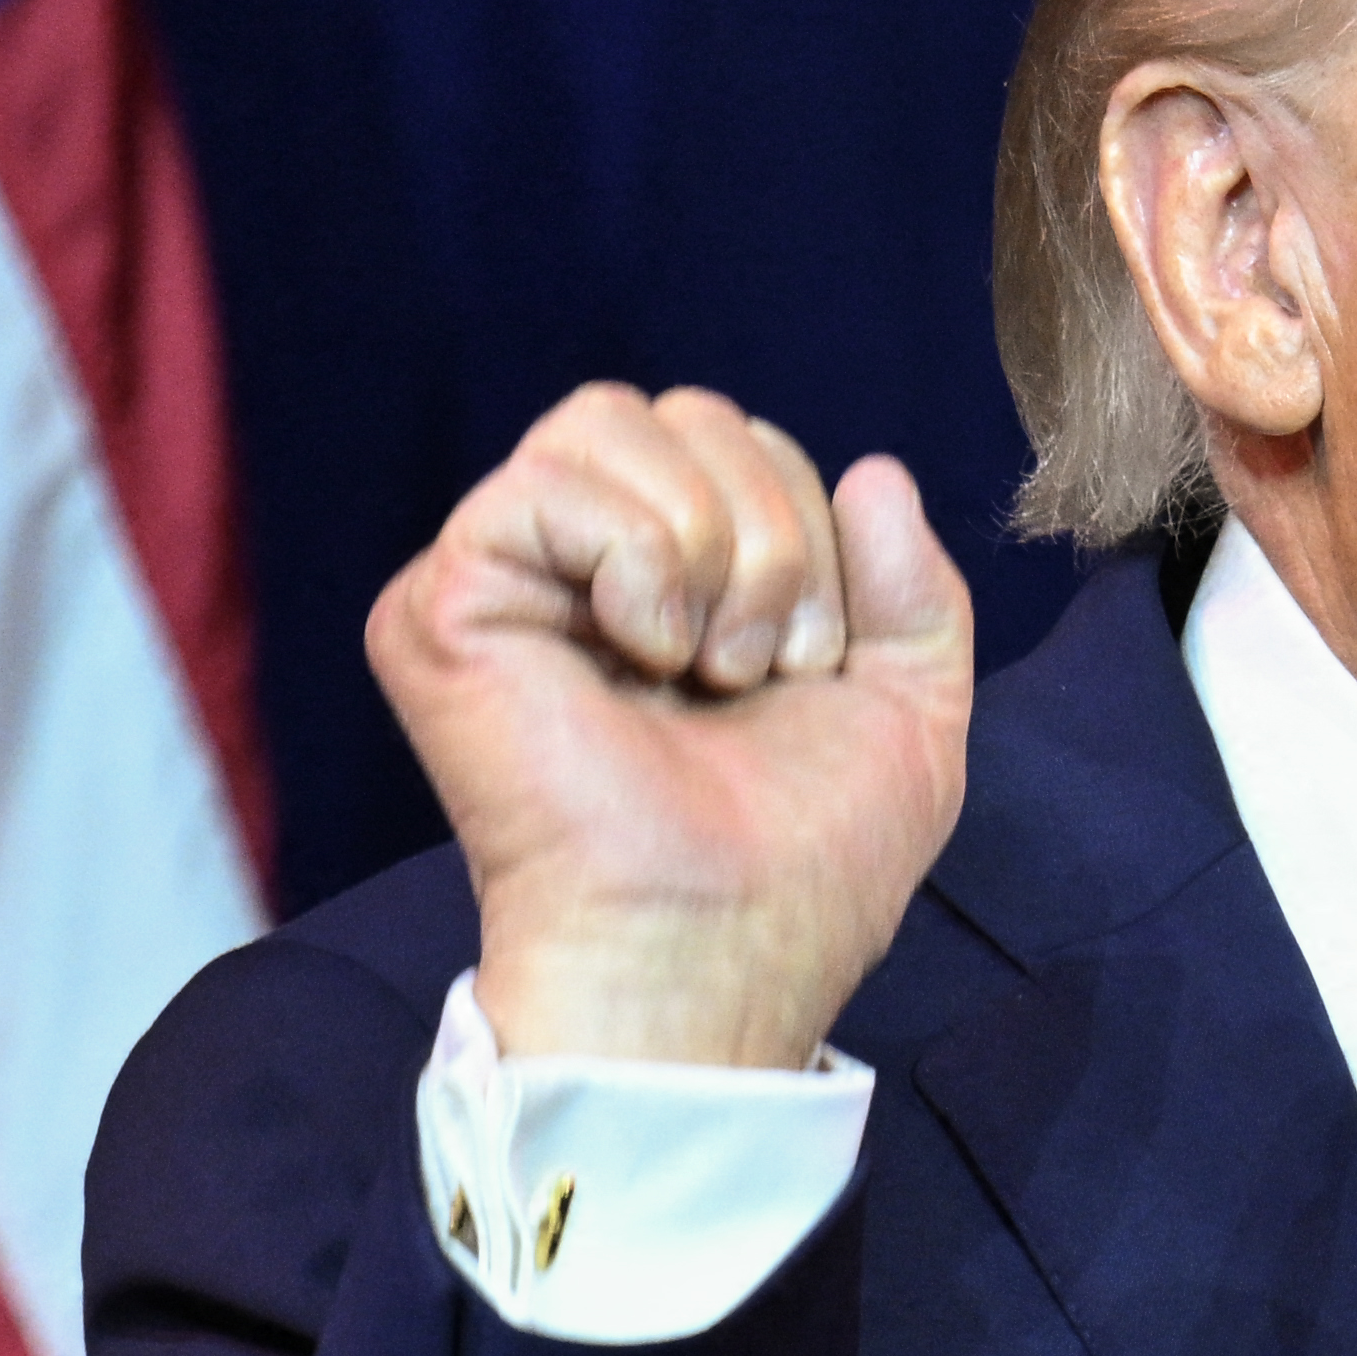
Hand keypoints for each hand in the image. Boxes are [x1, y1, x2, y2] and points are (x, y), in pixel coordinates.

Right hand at [367, 383, 975, 1069]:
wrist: (722, 943)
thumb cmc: (803, 863)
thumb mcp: (909, 711)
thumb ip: (915, 589)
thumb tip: (873, 470)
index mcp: (672, 583)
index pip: (740, 440)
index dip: (810, 527)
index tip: (810, 666)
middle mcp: (579, 570)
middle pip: (685, 412)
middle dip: (771, 529)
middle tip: (760, 669)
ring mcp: (505, 579)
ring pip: (611, 418)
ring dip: (710, 543)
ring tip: (705, 666)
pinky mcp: (441, 603)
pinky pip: (546, 480)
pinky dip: (637, 559)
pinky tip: (643, 657)